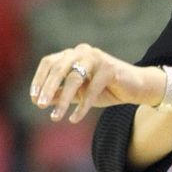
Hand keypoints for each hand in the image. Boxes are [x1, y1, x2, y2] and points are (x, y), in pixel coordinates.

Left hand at [30, 45, 163, 123]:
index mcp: (73, 54)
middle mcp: (82, 52)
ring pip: (74, 79)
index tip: (34, 98)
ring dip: (63, 100)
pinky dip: (82, 106)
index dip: (39, 80)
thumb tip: (42, 100)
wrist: (137, 89)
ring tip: (55, 117)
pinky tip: (74, 119)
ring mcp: (96, 58)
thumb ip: (62, 94)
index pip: (49, 63)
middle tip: (39, 105)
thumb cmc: (107, 89)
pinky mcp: (109, 68)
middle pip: (58, 68)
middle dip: (48, 88)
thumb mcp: (80, 94)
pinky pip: (91, 90)